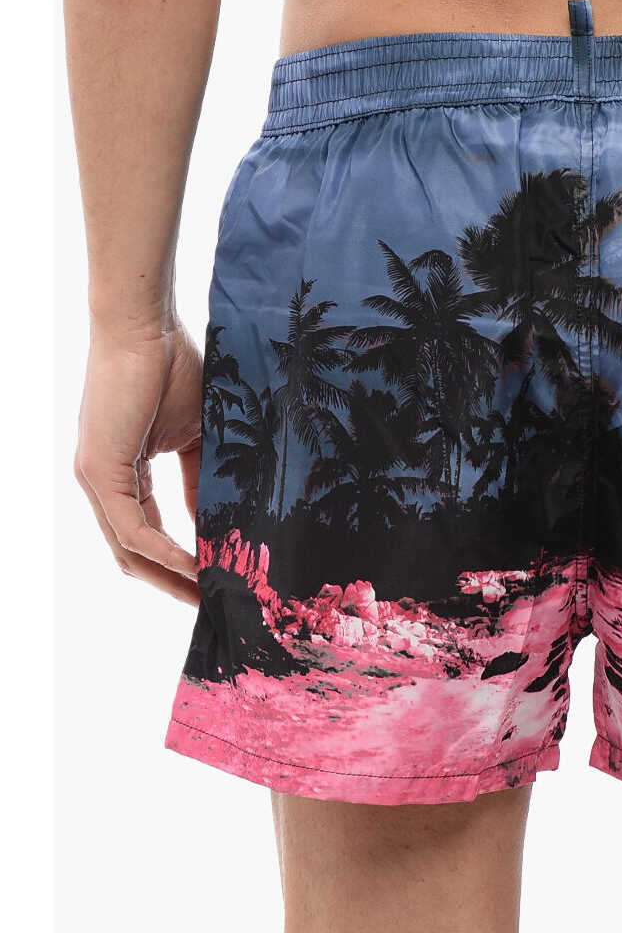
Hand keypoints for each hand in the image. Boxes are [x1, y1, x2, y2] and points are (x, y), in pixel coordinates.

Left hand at [75, 323, 203, 604]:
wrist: (145, 328)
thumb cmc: (170, 367)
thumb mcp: (194, 435)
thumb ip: (199, 480)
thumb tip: (214, 521)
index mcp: (120, 474)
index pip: (146, 533)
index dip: (179, 563)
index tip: (215, 580)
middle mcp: (101, 483)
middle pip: (133, 553)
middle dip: (173, 584)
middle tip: (212, 604)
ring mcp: (95, 480)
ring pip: (128, 549)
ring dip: (169, 576)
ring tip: (208, 594)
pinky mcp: (99, 471)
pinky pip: (131, 529)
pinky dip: (163, 551)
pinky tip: (194, 564)